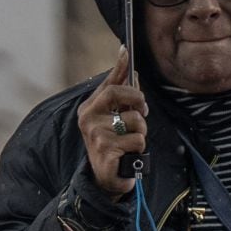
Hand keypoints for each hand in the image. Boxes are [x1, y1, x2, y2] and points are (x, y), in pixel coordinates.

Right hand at [75, 49, 148, 197]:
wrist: (106, 179)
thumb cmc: (113, 145)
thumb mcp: (114, 118)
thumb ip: (121, 95)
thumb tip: (130, 67)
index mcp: (90, 108)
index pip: (107, 82)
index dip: (119, 66)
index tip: (126, 50)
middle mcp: (88, 119)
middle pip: (117, 94)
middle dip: (137, 100)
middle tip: (142, 111)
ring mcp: (96, 135)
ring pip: (135, 120)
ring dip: (141, 132)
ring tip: (131, 142)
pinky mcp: (106, 151)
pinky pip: (137, 140)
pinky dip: (139, 148)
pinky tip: (129, 155)